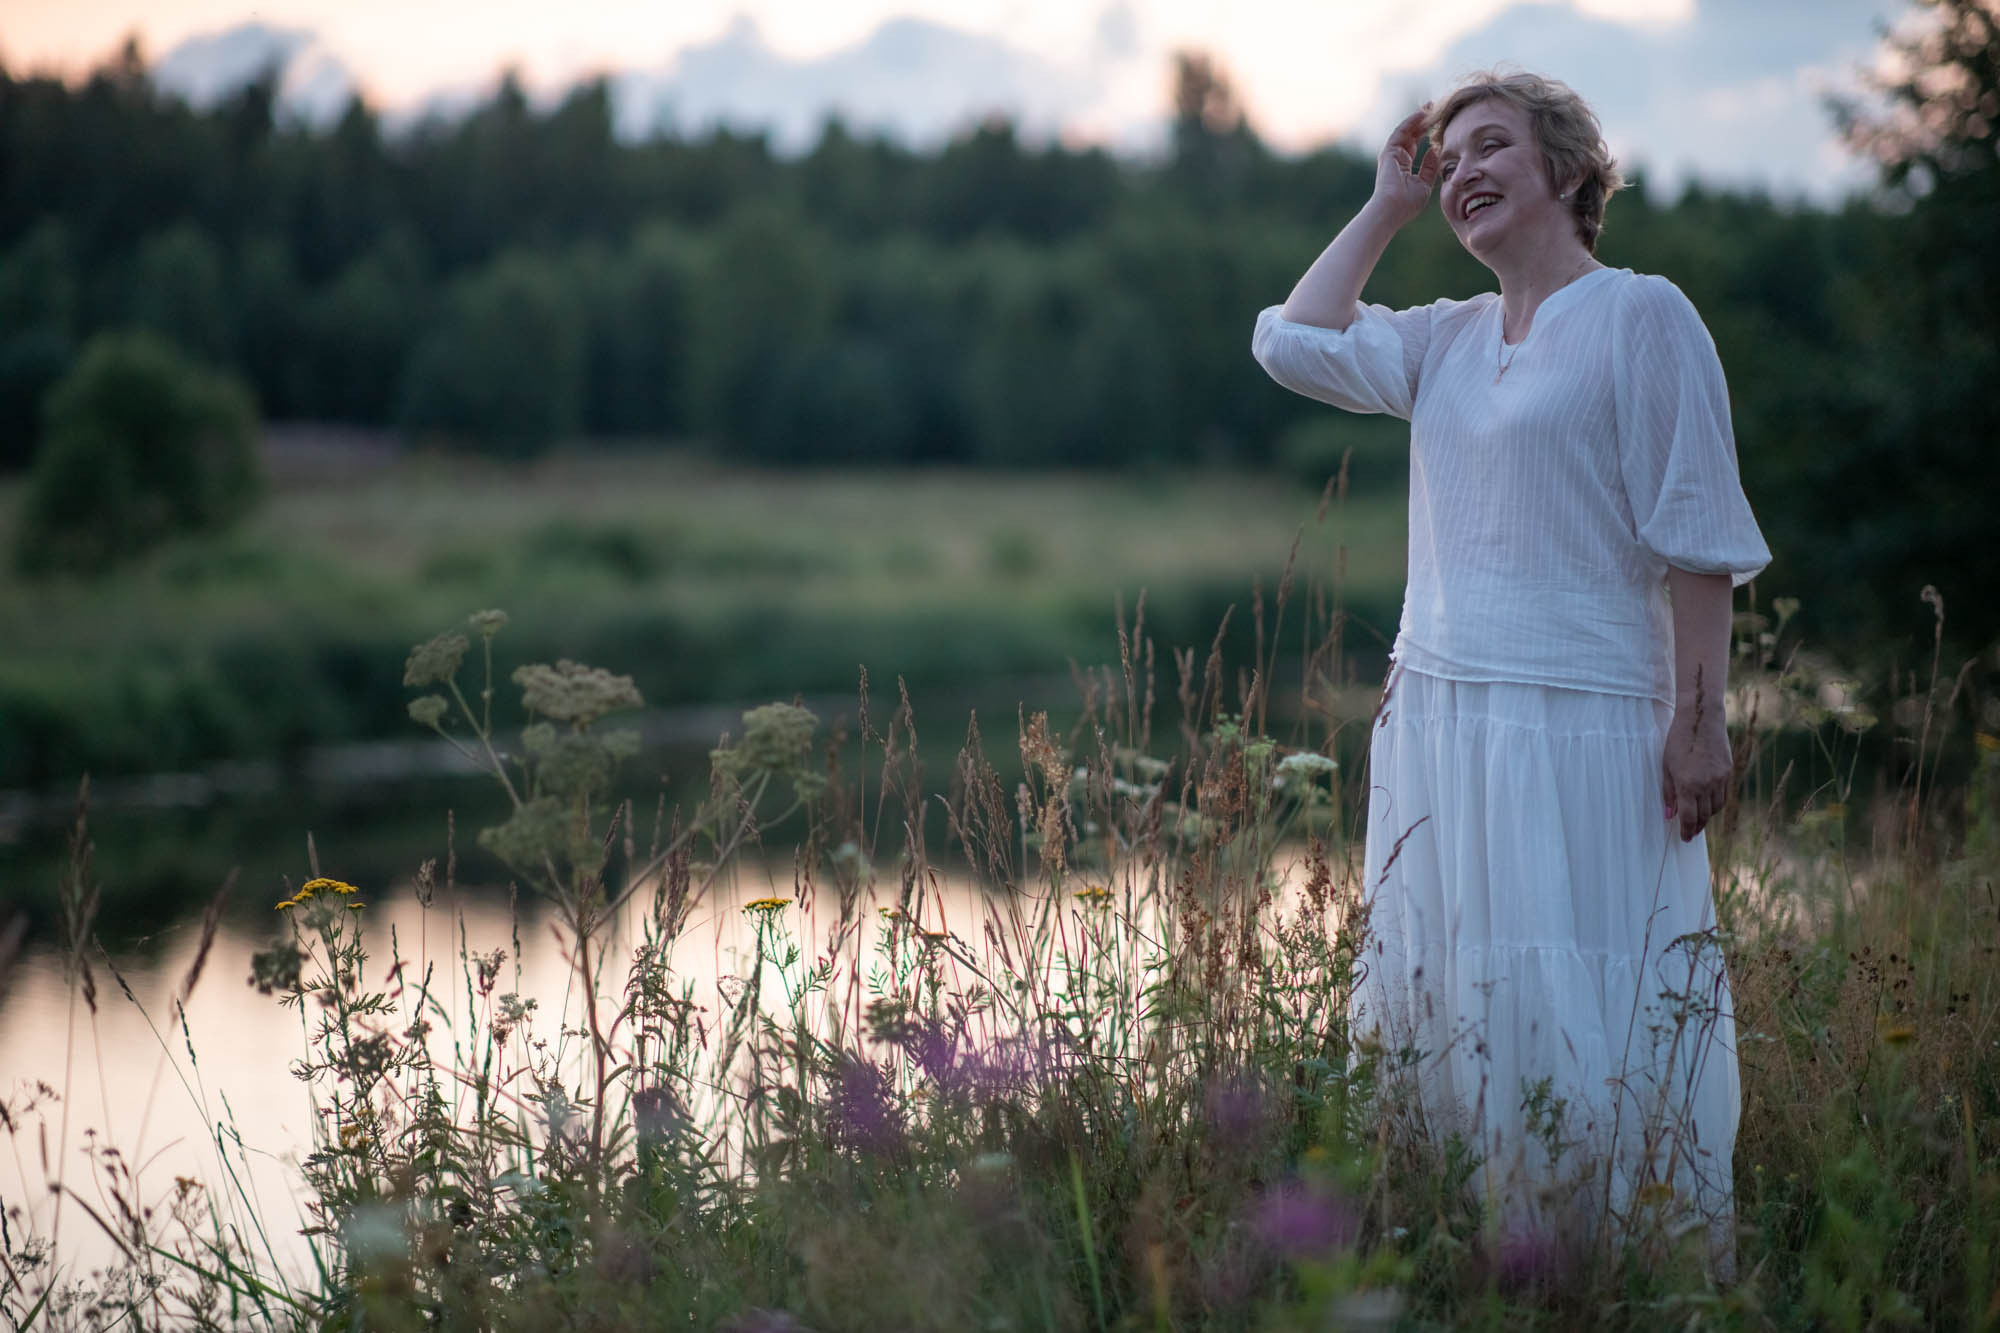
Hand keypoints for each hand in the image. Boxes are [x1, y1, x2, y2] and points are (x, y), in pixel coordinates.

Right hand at [1371, 104, 1439, 228]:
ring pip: (1407, 131)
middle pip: (1412, 136)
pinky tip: (1422, 113)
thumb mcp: (1425, 184)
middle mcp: (1397, 159)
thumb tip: (1436, 151)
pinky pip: (1401, 132)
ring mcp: (1392, 155)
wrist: (1392, 209)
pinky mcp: (1389, 151)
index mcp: (1404, 168)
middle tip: (1436, 108)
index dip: (1428, 135)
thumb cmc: (1408, 204)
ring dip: (1418, 118)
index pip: (1417, 147)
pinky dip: (1411, 121)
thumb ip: (1430, 167)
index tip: (1440, 124)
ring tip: (1430, 106)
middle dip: (1423, 122)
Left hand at [1661, 705, 1731, 842]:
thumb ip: (1668, 792)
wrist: (1702, 720)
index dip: (1687, 831)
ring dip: (1707, 817)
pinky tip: (1709, 805)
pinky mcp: (1728, 772)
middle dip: (1697, 827)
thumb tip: (1670, 815)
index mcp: (1688, 784)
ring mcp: (1720, 779)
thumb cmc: (1678, 741)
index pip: (1689, 817)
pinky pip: (1724, 795)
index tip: (1684, 838)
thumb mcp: (1666, 766)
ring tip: (1699, 820)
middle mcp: (1707, 785)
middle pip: (1704, 816)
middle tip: (1690, 833)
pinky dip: (1716, 804)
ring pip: (1716, 808)